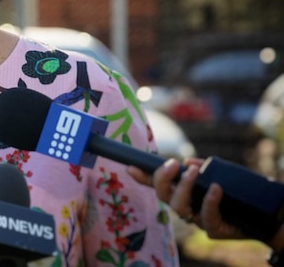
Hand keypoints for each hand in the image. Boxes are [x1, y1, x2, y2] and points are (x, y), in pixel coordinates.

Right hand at [126, 158, 243, 240]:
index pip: (158, 185)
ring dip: (183, 187)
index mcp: (183, 193)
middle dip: (163, 179)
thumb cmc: (235, 194)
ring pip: (178, 208)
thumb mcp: (219, 175)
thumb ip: (203, 167)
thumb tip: (189, 161)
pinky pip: (206, 217)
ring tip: (194, 172)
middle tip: (174, 163)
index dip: (143, 177)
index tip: (131, 167)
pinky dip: (209, 202)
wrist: (259, 216)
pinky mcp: (213, 229)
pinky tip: (215, 189)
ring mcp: (197, 219)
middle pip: (163, 196)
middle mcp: (186, 207)